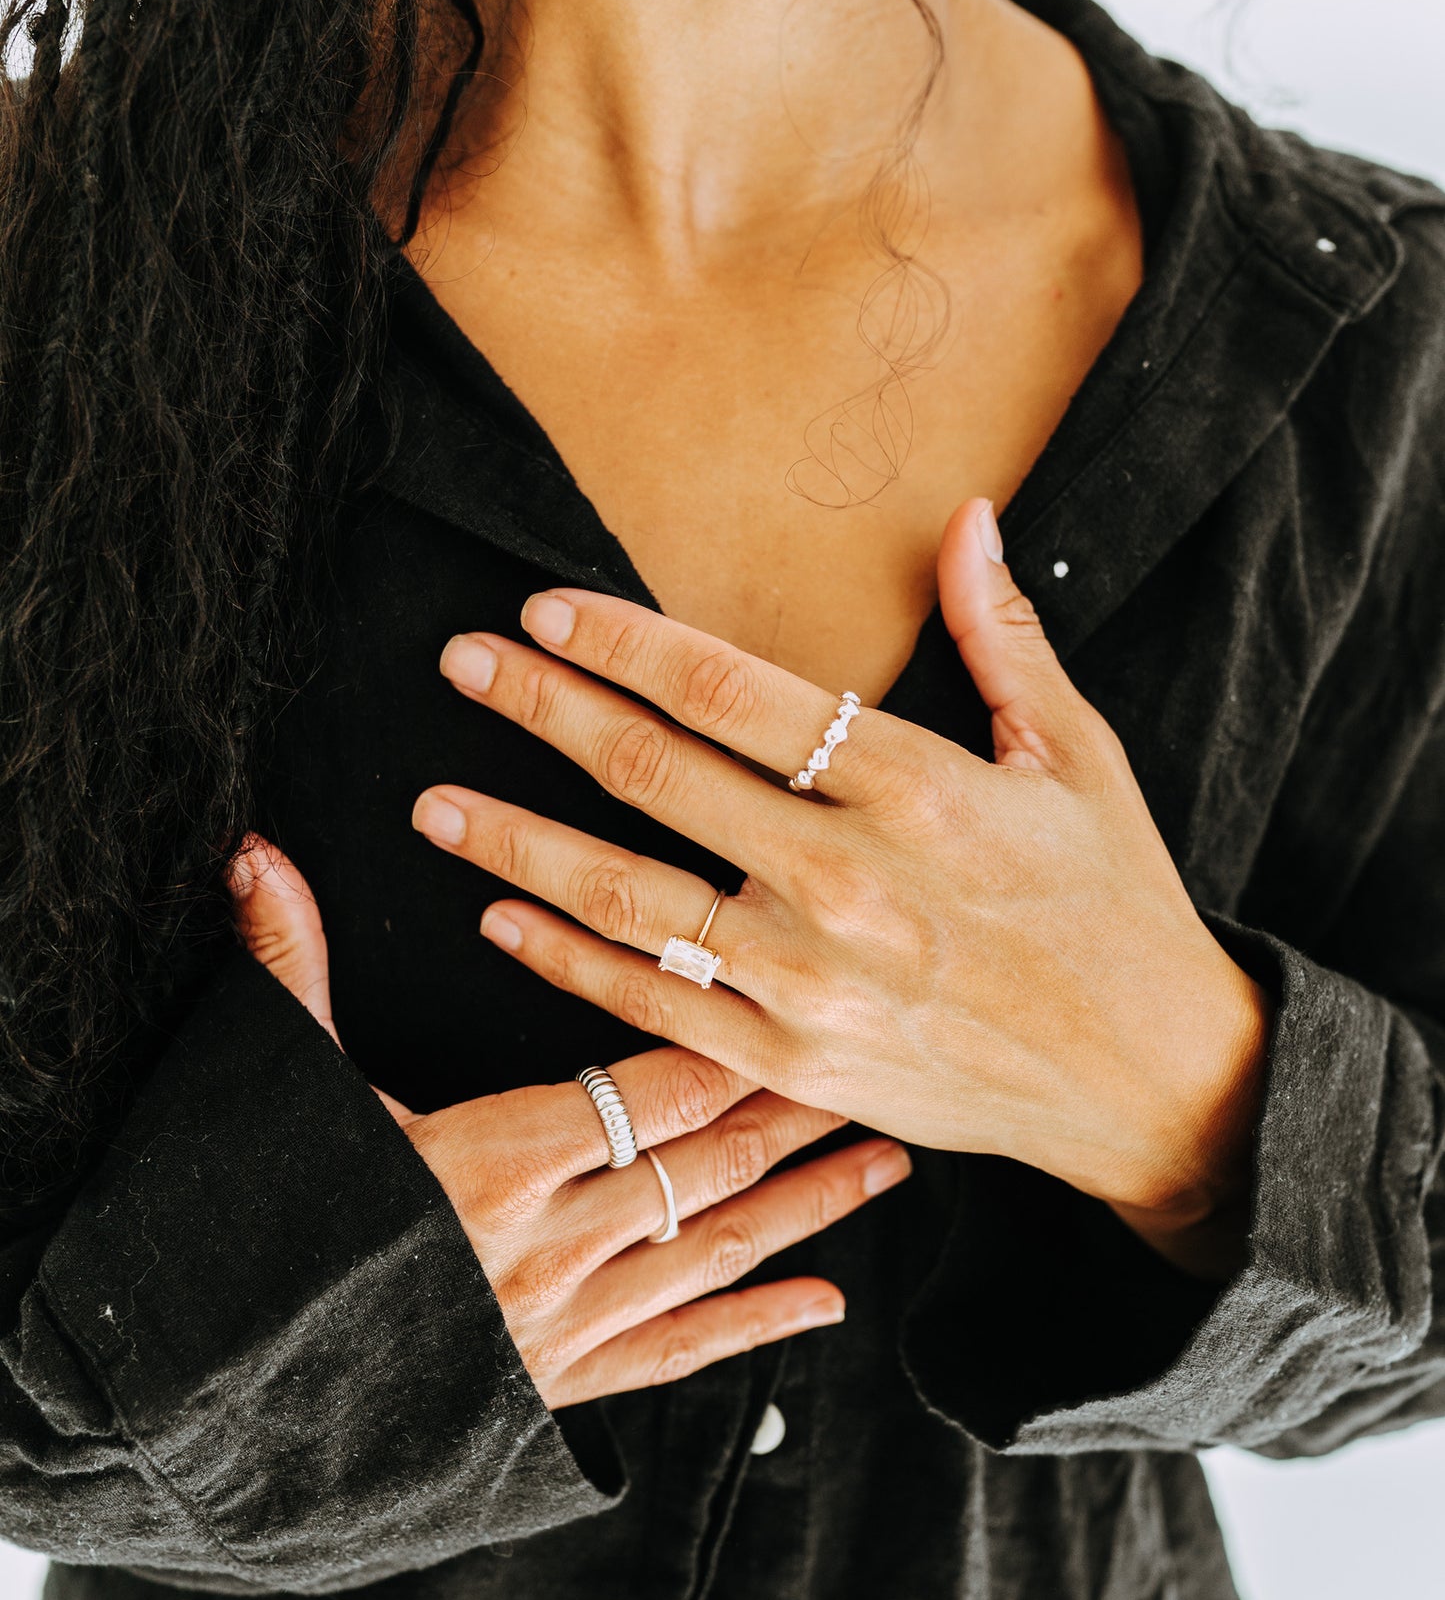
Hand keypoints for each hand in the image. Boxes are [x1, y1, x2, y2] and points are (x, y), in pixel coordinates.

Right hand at [226, 838, 908, 1404]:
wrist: (231, 1396)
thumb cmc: (257, 1234)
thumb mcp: (280, 1098)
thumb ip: (287, 972)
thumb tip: (257, 854)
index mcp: (491, 1161)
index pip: (650, 1088)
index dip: (734, 1041)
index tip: (807, 996)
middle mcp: (548, 1247)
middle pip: (706, 1165)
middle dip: (796, 1112)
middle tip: (883, 1064)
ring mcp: (561, 1326)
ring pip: (715, 1254)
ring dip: (806, 1206)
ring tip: (886, 1163)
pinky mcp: (556, 1390)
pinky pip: (677, 1355)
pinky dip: (755, 1328)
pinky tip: (823, 1306)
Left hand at [412, 497, 1270, 1274]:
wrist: (1144, 1079)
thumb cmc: (1112, 905)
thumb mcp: (1079, 759)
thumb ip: (1004, 640)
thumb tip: (968, 520)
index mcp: (916, 790)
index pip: (732, 694)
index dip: (626, 644)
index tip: (546, 610)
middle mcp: (849, 882)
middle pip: (657, 777)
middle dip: (543, 711)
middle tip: (461, 663)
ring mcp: (812, 982)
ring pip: (629, 898)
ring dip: (518, 842)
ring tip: (435, 800)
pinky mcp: (794, 1061)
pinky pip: (653, 1002)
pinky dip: (566, 959)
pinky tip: (500, 916)